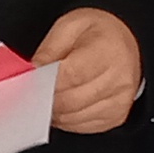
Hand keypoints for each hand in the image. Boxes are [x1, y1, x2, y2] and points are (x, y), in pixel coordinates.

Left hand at [31, 8, 142, 133]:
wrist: (126, 44)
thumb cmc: (98, 34)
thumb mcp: (69, 26)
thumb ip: (48, 50)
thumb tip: (32, 72)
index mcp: (108, 51)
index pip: (71, 75)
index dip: (45, 83)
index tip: (28, 83)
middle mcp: (119, 79)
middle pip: (70, 100)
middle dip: (44, 99)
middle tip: (29, 92)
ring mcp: (119, 101)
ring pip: (73, 117)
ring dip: (52, 111)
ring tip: (43, 96)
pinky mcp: (115, 116)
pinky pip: (81, 126)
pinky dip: (64, 119)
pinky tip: (59, 105)